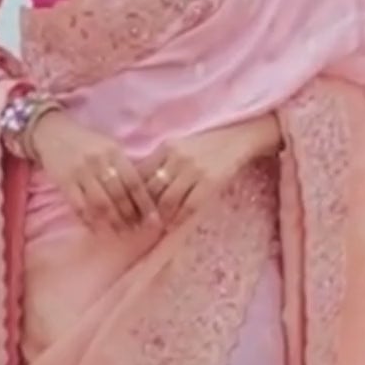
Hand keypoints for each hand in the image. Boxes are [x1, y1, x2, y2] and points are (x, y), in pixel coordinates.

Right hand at [32, 109, 162, 234]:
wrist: (52, 132)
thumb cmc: (86, 143)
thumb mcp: (109, 147)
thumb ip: (124, 167)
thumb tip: (145, 195)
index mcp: (114, 152)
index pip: (134, 182)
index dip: (145, 204)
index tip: (154, 221)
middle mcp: (99, 161)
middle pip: (119, 195)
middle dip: (130, 217)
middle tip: (138, 231)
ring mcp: (80, 171)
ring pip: (101, 203)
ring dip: (113, 222)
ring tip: (121, 233)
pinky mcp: (64, 181)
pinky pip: (79, 206)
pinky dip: (89, 220)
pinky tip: (97, 230)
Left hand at [137, 118, 276, 227]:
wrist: (238, 138)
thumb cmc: (206, 144)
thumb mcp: (180, 145)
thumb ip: (161, 161)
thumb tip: (138, 184)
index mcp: (166, 147)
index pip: (141, 173)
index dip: (132, 194)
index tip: (126, 208)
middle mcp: (177, 157)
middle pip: (151, 189)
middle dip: (143, 209)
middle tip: (137, 223)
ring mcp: (194, 170)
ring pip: (168, 200)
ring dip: (160, 217)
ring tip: (155, 226)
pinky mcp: (210, 181)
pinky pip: (189, 206)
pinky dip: (179, 219)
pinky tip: (173, 225)